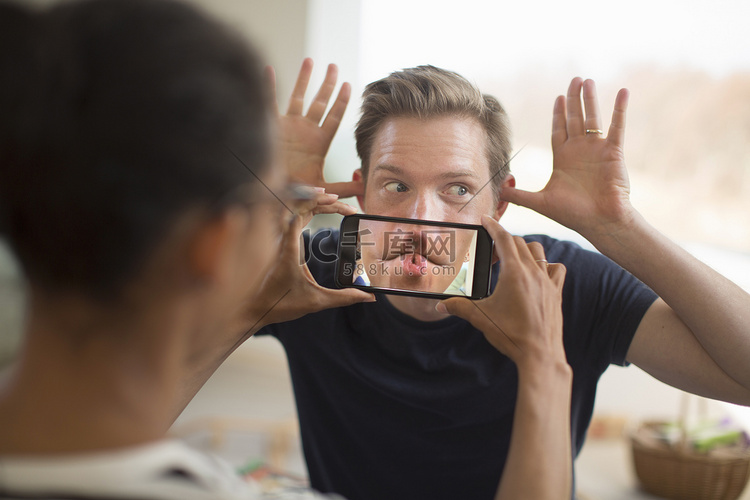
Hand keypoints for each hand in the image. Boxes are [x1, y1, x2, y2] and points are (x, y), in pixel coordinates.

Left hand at [240, 192, 374, 334]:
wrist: (253, 309)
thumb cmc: (280, 304)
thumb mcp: (316, 301)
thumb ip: (344, 297)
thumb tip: (369, 297)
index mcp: (288, 248)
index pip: (301, 212)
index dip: (322, 203)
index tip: (342, 205)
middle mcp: (282, 239)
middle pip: (300, 206)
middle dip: (324, 201)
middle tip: (347, 207)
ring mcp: (280, 238)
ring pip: (295, 208)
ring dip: (315, 202)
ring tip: (336, 202)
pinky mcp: (281, 241)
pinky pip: (292, 217)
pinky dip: (307, 209)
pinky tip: (320, 208)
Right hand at [268, 58, 362, 197]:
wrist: (273, 197)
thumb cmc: (297, 194)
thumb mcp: (324, 189)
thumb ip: (344, 189)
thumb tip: (365, 188)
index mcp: (319, 143)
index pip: (334, 117)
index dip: (341, 101)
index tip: (348, 85)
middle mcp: (305, 131)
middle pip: (319, 102)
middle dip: (327, 84)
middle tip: (334, 66)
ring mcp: (288, 127)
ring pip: (297, 97)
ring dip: (303, 78)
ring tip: (310, 60)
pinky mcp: (271, 128)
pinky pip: (269, 103)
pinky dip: (268, 86)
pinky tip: (268, 69)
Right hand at [437, 215, 566, 369]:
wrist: (540, 354)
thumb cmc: (511, 335)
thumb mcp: (481, 318)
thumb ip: (459, 307)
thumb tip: (441, 305)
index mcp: (515, 273)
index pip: (504, 239)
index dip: (494, 226)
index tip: (487, 219)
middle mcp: (534, 272)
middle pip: (519, 243)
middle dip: (503, 241)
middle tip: (490, 253)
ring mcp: (548, 282)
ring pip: (538, 252)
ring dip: (524, 249)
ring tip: (512, 260)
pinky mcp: (556, 293)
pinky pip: (556, 269)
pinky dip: (546, 264)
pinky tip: (537, 273)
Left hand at [501, 78, 633, 241]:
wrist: (600, 222)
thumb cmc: (573, 215)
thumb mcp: (540, 202)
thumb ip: (519, 195)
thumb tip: (497, 192)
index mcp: (563, 158)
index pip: (559, 129)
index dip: (558, 113)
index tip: (558, 97)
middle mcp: (580, 150)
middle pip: (575, 118)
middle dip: (573, 99)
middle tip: (574, 79)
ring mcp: (597, 149)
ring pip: (593, 118)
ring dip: (590, 99)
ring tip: (587, 80)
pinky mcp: (613, 152)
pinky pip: (617, 126)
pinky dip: (620, 109)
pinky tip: (623, 92)